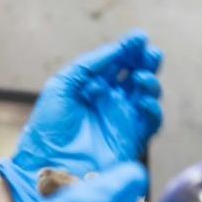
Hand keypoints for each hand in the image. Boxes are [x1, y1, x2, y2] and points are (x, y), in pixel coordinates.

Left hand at [0, 31, 163, 201]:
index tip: (139, 37)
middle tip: (151, 52)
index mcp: (93, 87)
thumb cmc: (49, 128)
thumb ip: (89, 66)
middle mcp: (111, 102)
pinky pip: (151, 121)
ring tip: (141, 77)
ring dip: (150, 83)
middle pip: (136, 76)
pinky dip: (153, 109)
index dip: (129, 49)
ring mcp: (123, 120)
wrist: (49, 164)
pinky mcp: (133, 139)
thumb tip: (115, 51)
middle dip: (146, 62)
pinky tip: (144, 101)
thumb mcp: (62, 86)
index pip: (117, 63)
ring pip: (147, 96)